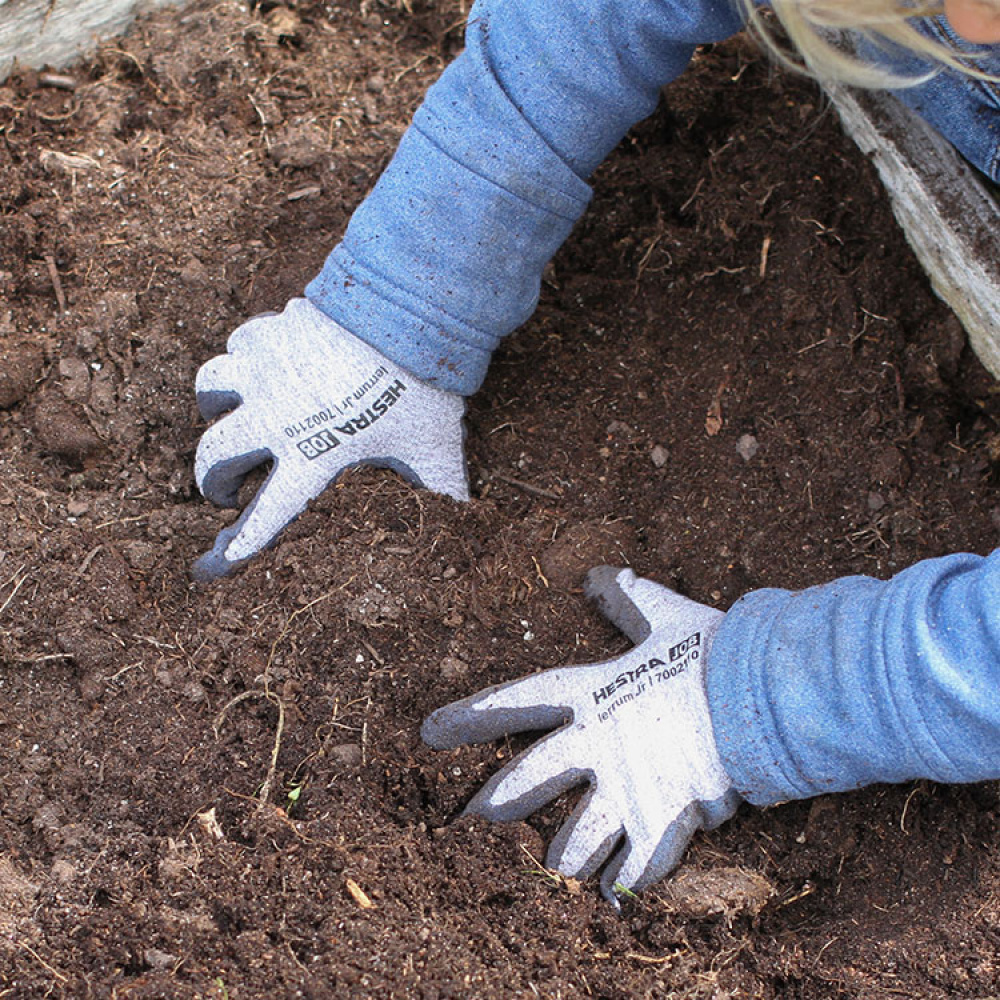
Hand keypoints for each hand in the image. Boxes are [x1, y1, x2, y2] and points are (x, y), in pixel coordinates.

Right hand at [193, 298, 468, 579]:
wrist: (408, 315)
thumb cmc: (422, 388)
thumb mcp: (434, 447)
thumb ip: (443, 486)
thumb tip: (467, 518)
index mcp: (314, 456)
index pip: (271, 512)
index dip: (245, 542)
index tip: (223, 561)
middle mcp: (278, 417)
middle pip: (216, 453)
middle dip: (210, 477)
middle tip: (224, 489)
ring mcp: (267, 370)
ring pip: (211, 387)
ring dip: (214, 404)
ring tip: (227, 412)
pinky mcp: (271, 332)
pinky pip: (239, 345)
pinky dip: (244, 357)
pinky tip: (263, 363)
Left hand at [422, 567, 739, 903]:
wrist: (762, 694)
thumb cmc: (711, 651)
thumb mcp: (663, 616)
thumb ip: (628, 600)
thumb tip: (603, 572)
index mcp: (590, 693)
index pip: (516, 703)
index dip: (470, 716)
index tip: (429, 731)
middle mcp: (597, 744)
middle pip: (527, 782)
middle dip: (493, 804)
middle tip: (466, 823)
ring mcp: (627, 788)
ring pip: (573, 839)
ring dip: (557, 859)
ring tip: (545, 873)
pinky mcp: (665, 821)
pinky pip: (635, 866)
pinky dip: (623, 882)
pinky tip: (610, 896)